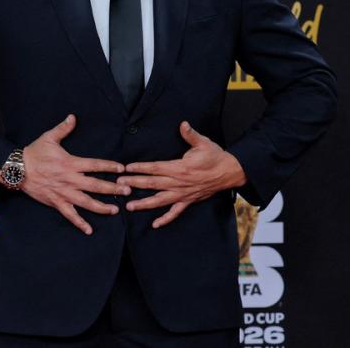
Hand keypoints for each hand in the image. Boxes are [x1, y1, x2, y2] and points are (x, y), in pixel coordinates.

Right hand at [12, 114, 130, 234]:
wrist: (17, 170)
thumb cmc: (34, 153)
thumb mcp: (48, 138)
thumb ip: (63, 128)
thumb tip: (73, 117)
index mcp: (70, 163)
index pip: (95, 165)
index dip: (109, 167)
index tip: (122, 169)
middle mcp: (70, 179)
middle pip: (95, 185)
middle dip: (113, 188)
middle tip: (127, 190)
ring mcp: (63, 193)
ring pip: (86, 202)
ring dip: (102, 207)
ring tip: (115, 210)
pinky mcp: (56, 202)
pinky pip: (70, 215)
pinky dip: (79, 223)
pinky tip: (89, 230)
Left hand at [118, 121, 247, 228]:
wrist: (231, 172)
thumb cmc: (216, 156)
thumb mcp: (204, 143)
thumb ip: (191, 135)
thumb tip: (183, 124)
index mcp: (180, 167)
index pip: (155, 167)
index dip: (140, 168)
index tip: (126, 168)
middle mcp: (179, 182)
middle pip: (152, 184)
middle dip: (134, 184)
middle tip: (119, 185)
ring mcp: (183, 194)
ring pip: (160, 200)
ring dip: (144, 204)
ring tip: (130, 206)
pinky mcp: (189, 201)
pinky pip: (175, 212)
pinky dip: (165, 219)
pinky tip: (155, 224)